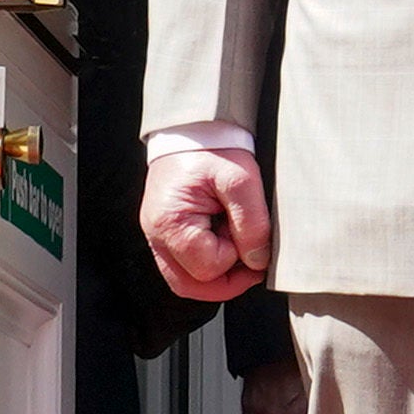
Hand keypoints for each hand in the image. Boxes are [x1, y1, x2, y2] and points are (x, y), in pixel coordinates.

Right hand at [145, 144, 271, 300]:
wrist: (194, 127)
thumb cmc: (212, 148)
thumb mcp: (241, 179)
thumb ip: (252, 223)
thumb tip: (257, 260)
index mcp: (170, 221)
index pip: (208, 267)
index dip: (237, 258)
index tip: (252, 237)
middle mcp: (156, 233)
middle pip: (190, 286)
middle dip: (226, 280)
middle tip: (252, 260)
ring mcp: (157, 235)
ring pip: (185, 281)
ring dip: (217, 275)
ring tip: (237, 248)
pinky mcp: (165, 232)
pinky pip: (183, 265)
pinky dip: (207, 262)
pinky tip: (224, 242)